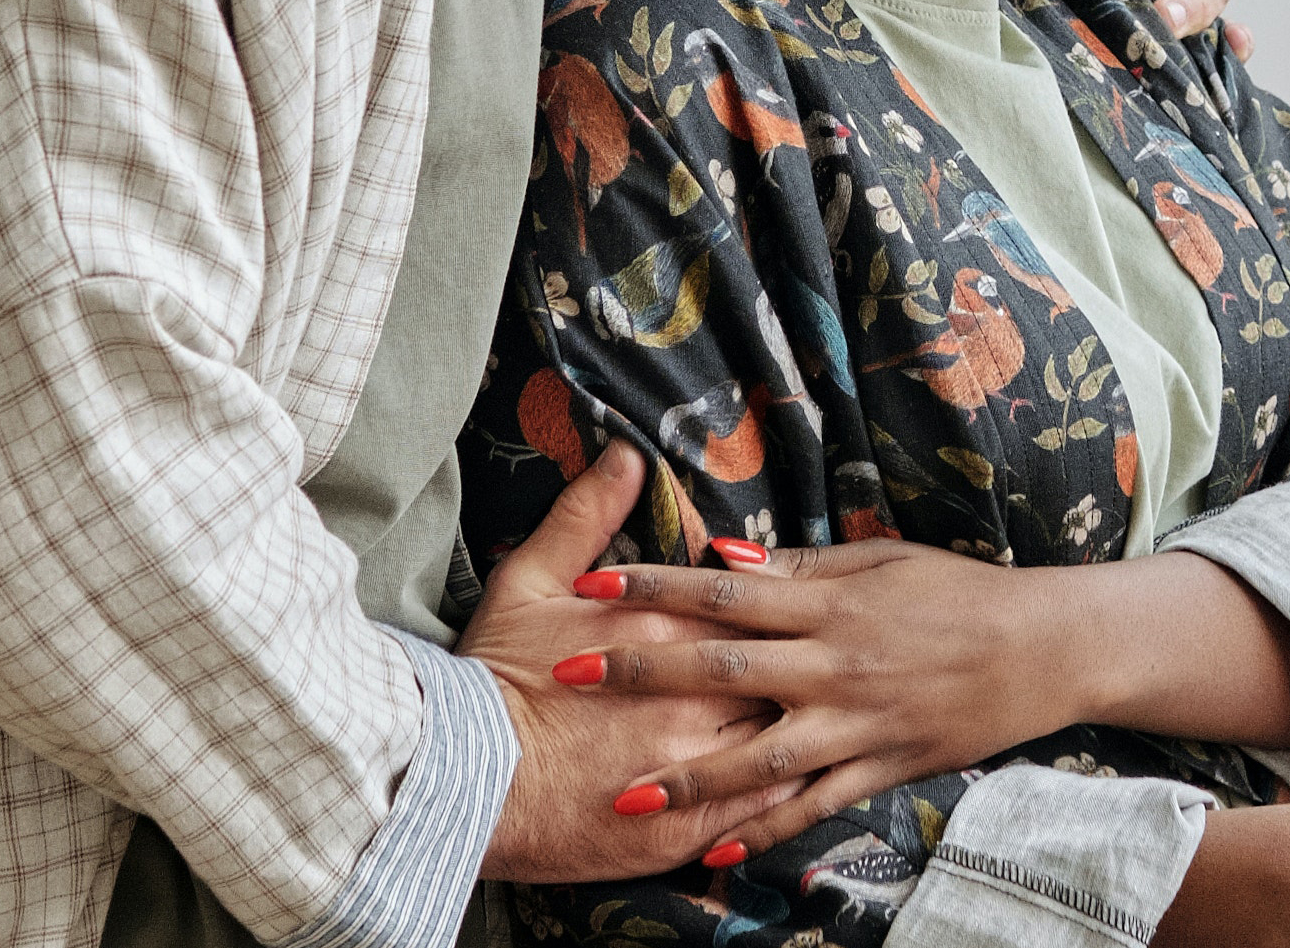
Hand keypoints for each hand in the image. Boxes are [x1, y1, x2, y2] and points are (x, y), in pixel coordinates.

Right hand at [466, 445, 801, 882]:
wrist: (458, 776)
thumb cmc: (493, 675)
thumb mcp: (530, 580)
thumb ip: (587, 516)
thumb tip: (628, 456)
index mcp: (666, 632)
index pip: (751, 610)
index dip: (778, 611)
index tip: (793, 611)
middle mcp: (692, 699)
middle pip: (782, 676)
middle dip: (808, 673)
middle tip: (831, 668)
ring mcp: (691, 767)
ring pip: (782, 747)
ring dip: (809, 736)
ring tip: (829, 725)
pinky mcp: (681, 832)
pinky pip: (756, 814)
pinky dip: (784, 799)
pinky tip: (800, 784)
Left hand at [550, 540, 1110, 859]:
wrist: (1043, 649)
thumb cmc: (957, 592)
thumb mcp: (879, 560)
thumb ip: (797, 565)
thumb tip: (719, 553)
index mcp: (829, 605)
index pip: (725, 591)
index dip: (655, 586)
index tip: (591, 583)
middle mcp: (835, 666)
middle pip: (723, 670)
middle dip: (641, 673)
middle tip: (568, 674)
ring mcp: (858, 724)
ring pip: (761, 757)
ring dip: (690, 776)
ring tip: (624, 795)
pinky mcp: (883, 769)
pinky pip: (815, 807)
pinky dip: (764, 831)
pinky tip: (714, 851)